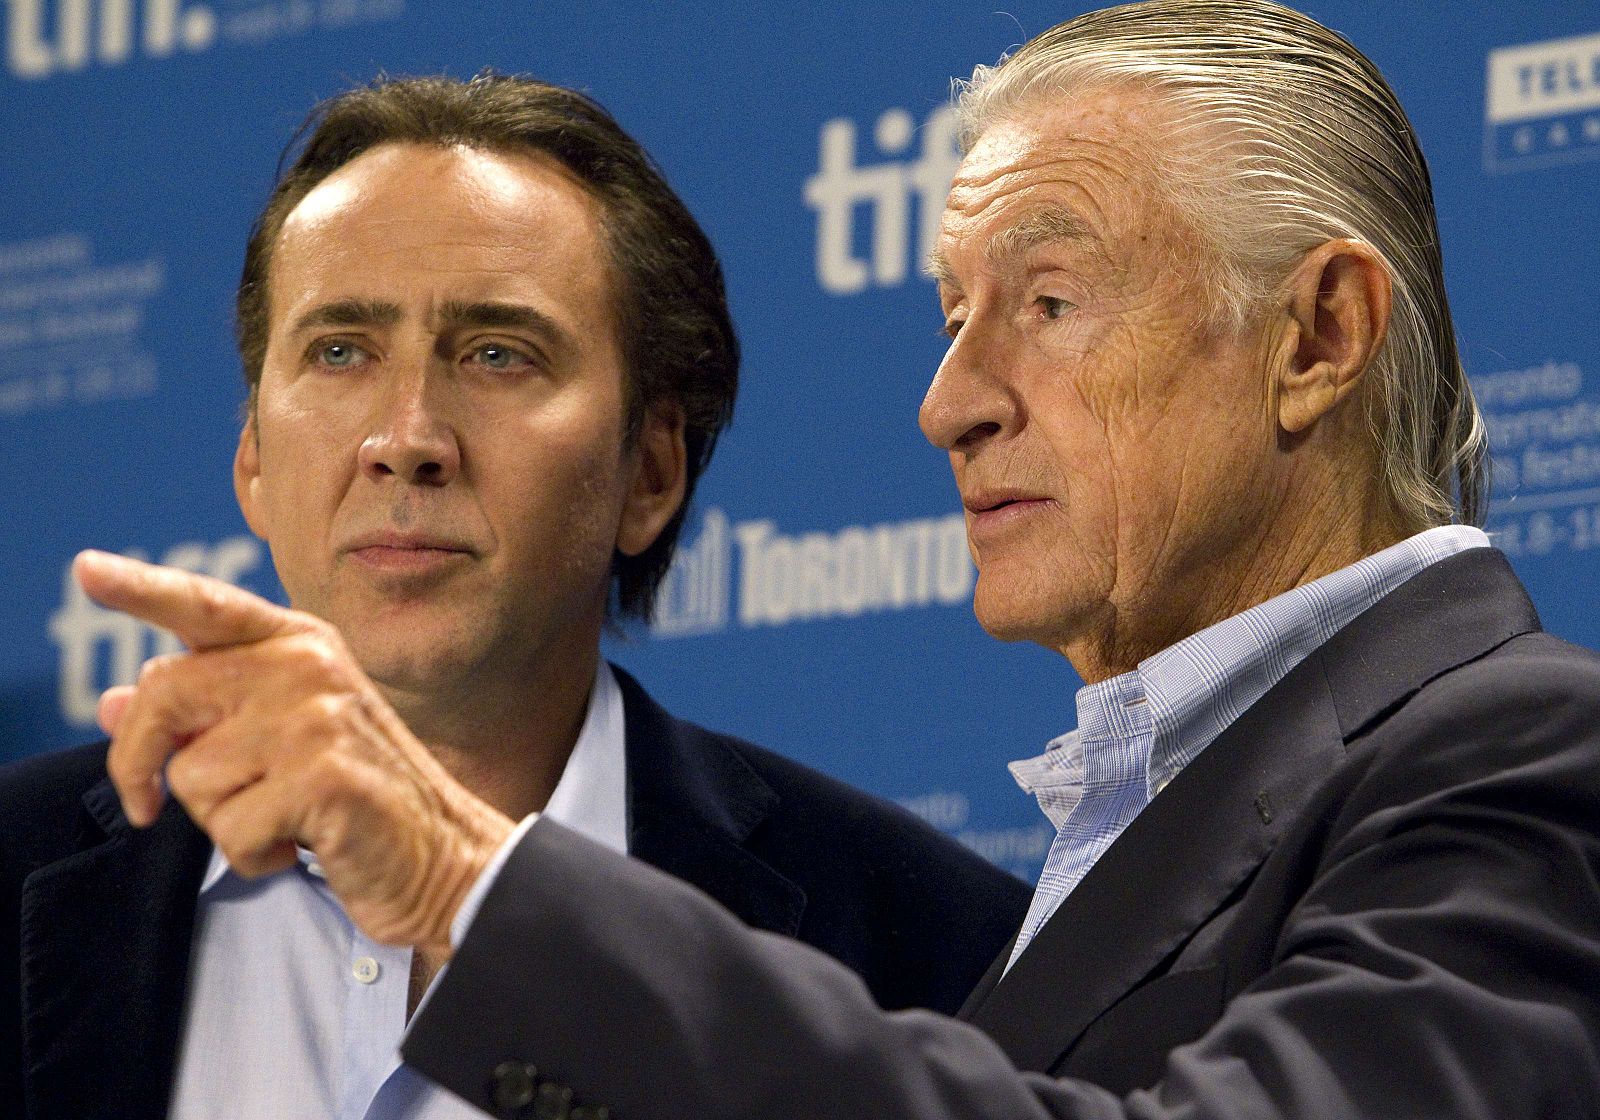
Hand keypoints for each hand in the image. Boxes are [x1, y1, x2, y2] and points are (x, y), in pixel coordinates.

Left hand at [76, 549, 513, 956]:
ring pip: (191, 777)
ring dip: (224, 820)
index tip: (85, 569)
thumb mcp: (278, 740)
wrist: (444, 856)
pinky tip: (305, 844)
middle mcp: (308, 664)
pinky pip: (231, 830)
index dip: (140, 588)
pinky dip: (258, 857)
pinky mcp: (324, 777)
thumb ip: (203, 714)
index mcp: (300, 643)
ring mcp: (318, 717)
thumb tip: (114, 701)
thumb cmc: (357, 798)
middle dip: (140, 761)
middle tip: (146, 804)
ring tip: (287, 817)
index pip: (207, 607)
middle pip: (166, 692)